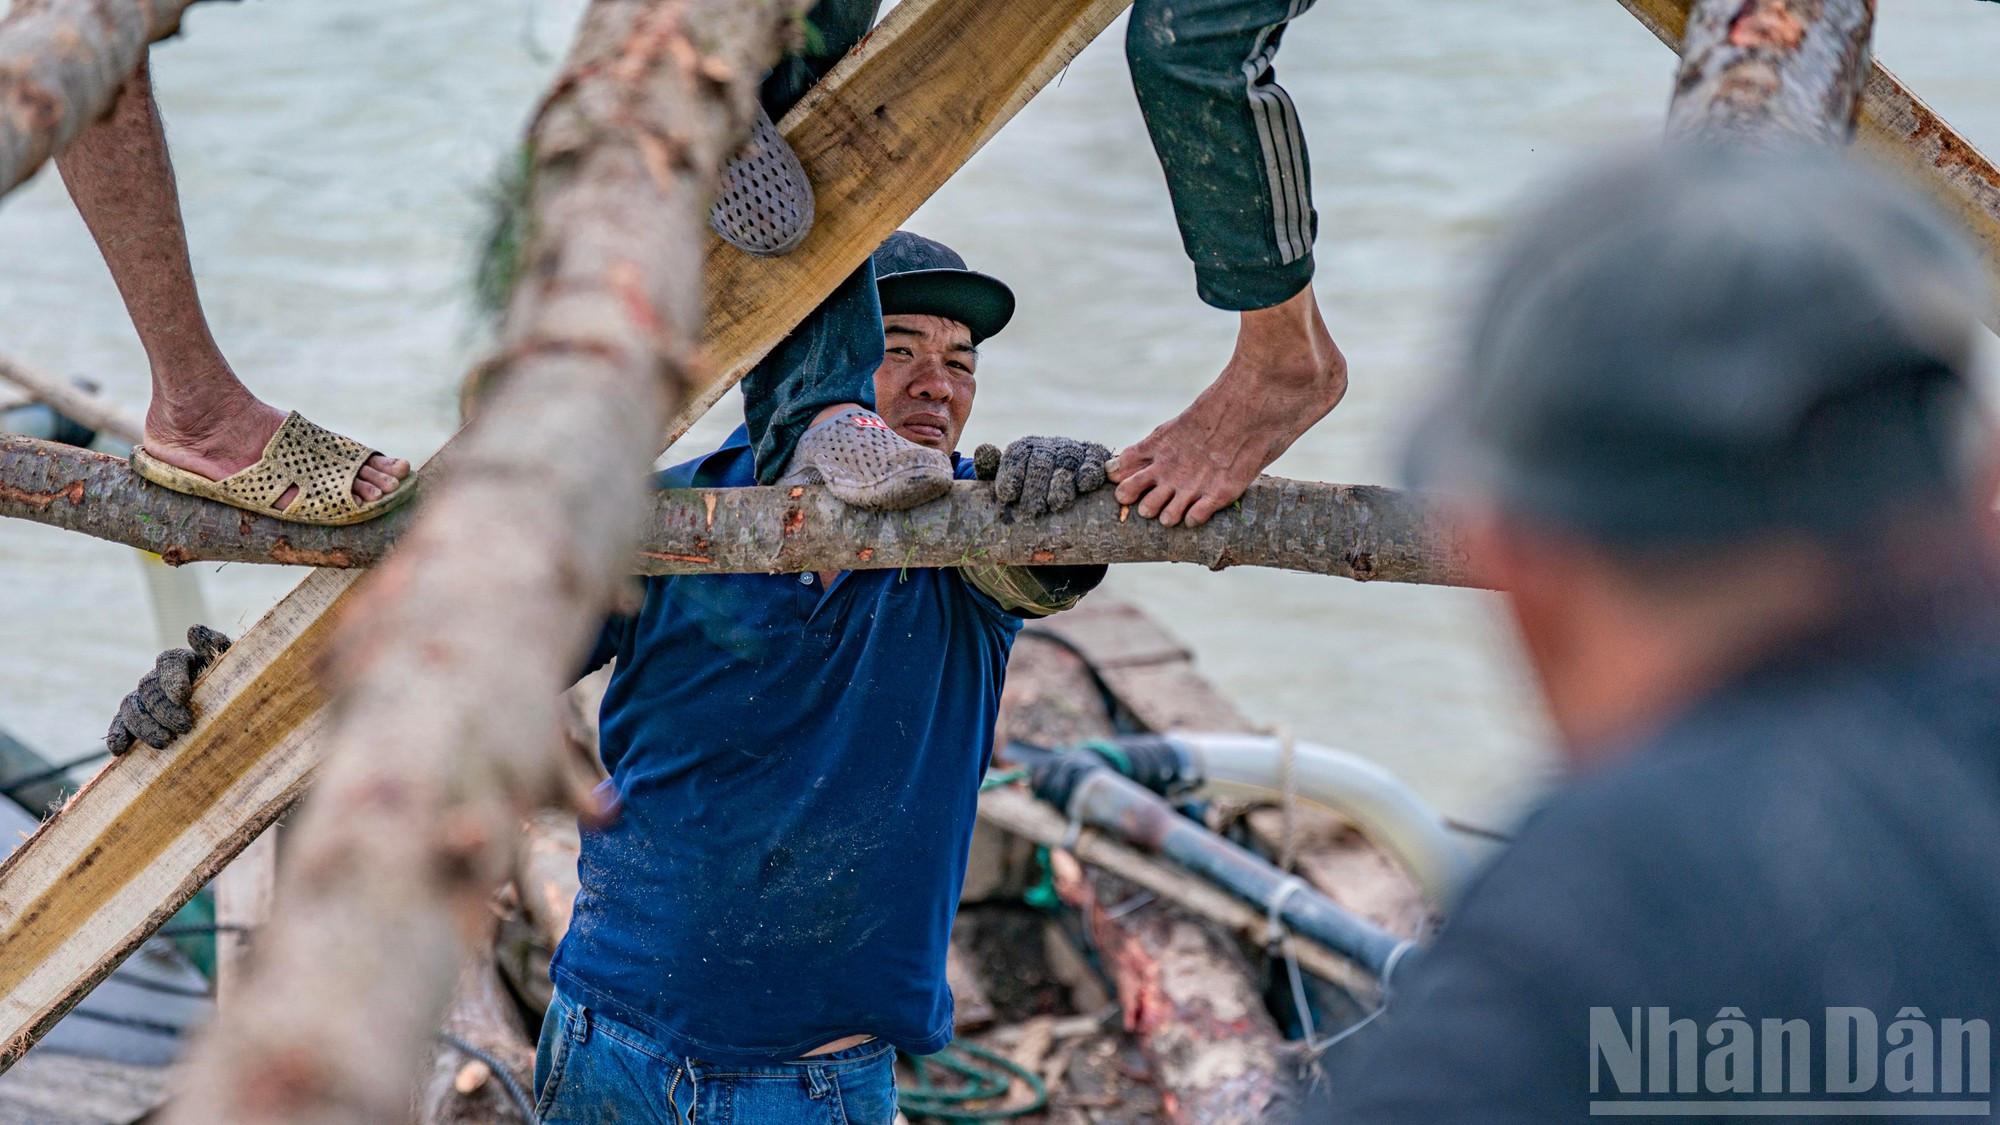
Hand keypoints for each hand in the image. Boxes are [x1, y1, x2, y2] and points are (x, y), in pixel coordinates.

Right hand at [105, 625, 232, 754]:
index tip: (183, 697)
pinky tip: (120, 749)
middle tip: (186, 727)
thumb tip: (192, 630)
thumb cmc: (233, 684)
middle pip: (149, 687)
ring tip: (165, 742)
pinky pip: (119, 724)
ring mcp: (144, 700)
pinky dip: (116, 735)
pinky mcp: (135, 720)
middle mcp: (158, 678)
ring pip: (131, 706)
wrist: (229, 710)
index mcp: (182, 660)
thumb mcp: (233, 664)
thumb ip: (215, 645)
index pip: (169, 662)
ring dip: (144, 725)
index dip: (172, 679)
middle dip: (164, 709)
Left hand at [976, 436, 1111, 516]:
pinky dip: (1090, 471)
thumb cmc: (1028, 492)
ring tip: (1056, 505)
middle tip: (1031, 512)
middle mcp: (1048, 446)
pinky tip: (1085, 486)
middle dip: (1036, 486)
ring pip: (1067, 461)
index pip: (1017, 454)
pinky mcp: (1095, 457)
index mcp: (1025, 449)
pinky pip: (1094, 460)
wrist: (1062, 491)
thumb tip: (984, 449)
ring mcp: (1073, 450)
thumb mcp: (1006, 482)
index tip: (1007, 496)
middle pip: (1041, 460)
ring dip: (1062, 483)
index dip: (1011, 473)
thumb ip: (991, 469)